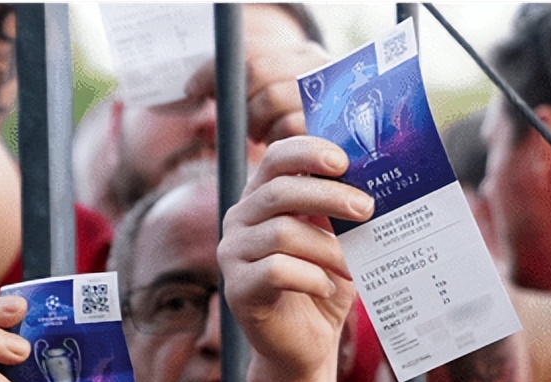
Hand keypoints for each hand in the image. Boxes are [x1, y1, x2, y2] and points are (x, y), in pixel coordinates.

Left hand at [184, 36, 331, 145]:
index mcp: (304, 54)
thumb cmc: (306, 133)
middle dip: (238, 100)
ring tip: (263, 136)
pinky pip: (288, 126)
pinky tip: (280, 145)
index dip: (213, 71)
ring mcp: (329, 91)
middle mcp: (320, 64)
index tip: (192, 90)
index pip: (248, 51)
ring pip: (270, 98)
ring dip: (256, 122)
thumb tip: (192, 90)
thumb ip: (252, 88)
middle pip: (256, 71)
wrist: (358, 161)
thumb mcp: (281, 103)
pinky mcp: (333, 125)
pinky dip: (276, 138)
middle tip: (243, 124)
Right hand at [218, 135, 372, 380]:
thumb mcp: (337, 240)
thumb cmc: (325, 283)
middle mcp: (240, 219)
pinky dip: (311, 277)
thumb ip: (342, 211)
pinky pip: (275, 271)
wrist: (308, 342)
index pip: (275, 157)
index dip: (307, 152)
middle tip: (368, 209)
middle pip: (280, 192)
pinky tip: (327, 287)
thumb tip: (375, 182)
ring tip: (354, 266)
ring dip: (328, 248)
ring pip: (282, 234)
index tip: (343, 161)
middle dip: (329, 196)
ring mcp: (233, 254)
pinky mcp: (238, 289)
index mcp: (263, 197)